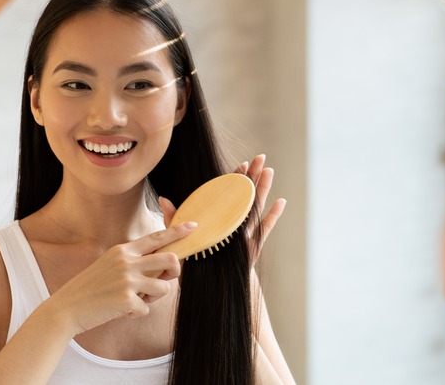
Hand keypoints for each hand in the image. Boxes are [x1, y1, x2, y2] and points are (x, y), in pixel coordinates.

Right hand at [49, 222, 195, 334]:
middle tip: (164, 280)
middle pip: (170, 259)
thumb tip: (162, 264)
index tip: (193, 226)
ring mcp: (127, 280)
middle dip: (174, 273)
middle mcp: (127, 261)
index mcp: (123, 250)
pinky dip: (137, 313)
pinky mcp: (126, 299)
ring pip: (164, 287)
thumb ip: (134, 261)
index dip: (177, 231)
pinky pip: (147, 308)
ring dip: (153, 298)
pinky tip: (120, 310)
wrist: (67, 307)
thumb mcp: (110, 265)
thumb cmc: (91, 288)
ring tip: (134, 300)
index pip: (156, 238)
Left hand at [158, 155, 285, 266]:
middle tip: (260, 158)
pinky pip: (264, 229)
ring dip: (263, 189)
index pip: (228, 194)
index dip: (234, 179)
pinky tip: (281, 202)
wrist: (211, 288)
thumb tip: (163, 199)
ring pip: (255, 207)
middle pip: (245, 196)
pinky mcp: (252, 246)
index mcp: (219, 220)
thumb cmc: (197, 264)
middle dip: (252, 176)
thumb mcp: (182, 239)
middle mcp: (234, 224)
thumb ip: (174, 220)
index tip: (240, 163)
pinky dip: (273, 216)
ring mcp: (245, 234)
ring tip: (269, 171)